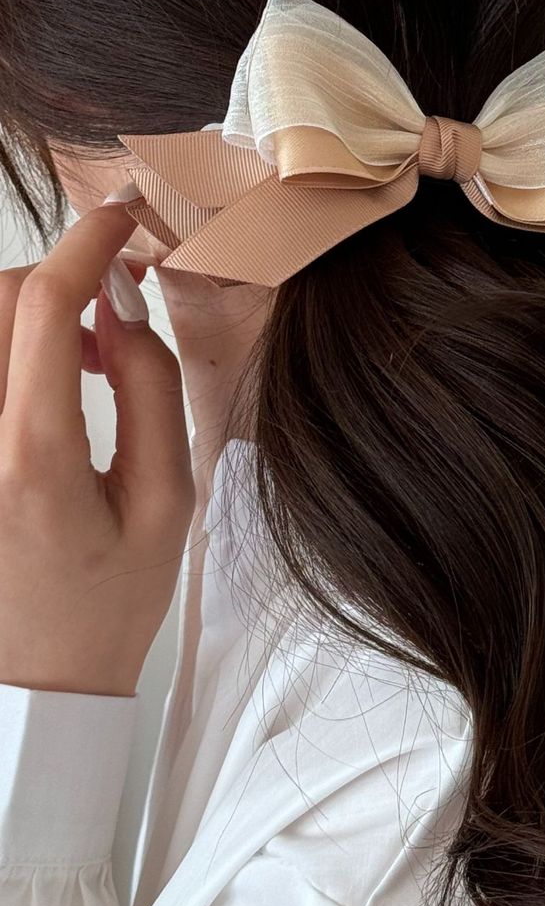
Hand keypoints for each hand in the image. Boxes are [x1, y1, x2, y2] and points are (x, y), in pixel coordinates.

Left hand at [0, 199, 193, 696]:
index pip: (44, 305)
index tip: (123, 215)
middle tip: (111, 320)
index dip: (87, 241)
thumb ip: (149, 392)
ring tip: (77, 365)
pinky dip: (6, 358)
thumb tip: (127, 309)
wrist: (34, 689)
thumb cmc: (107, 606)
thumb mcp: (166, 504)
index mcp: (32, 459)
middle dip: (56, 282)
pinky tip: (40, 394)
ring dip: (25, 319)